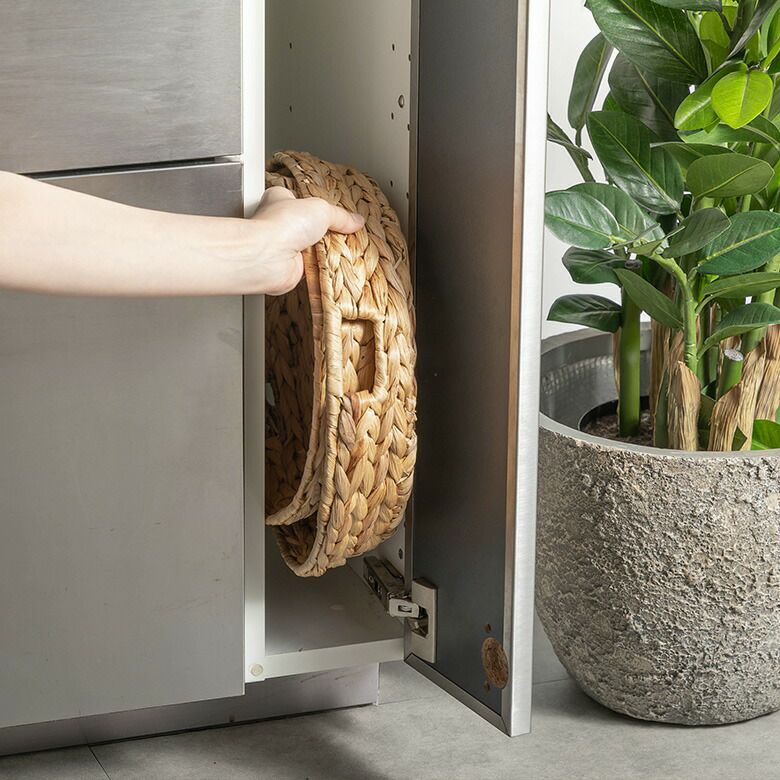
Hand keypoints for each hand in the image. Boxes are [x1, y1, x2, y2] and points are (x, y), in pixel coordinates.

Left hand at [249, 186, 364, 294]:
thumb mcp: (321, 210)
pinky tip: (334, 265)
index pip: (298, 199)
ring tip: (344, 248)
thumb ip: (340, 216)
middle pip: (309, 226)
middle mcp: (280, 224)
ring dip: (326, 251)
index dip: (314, 203)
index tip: (332, 209)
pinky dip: (324, 268)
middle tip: (344, 232)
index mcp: (280, 201)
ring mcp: (285, 248)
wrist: (269, 258)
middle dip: (325, 231)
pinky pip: (314, 267)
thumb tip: (356, 220)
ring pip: (313, 248)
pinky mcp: (291, 268)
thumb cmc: (283, 225)